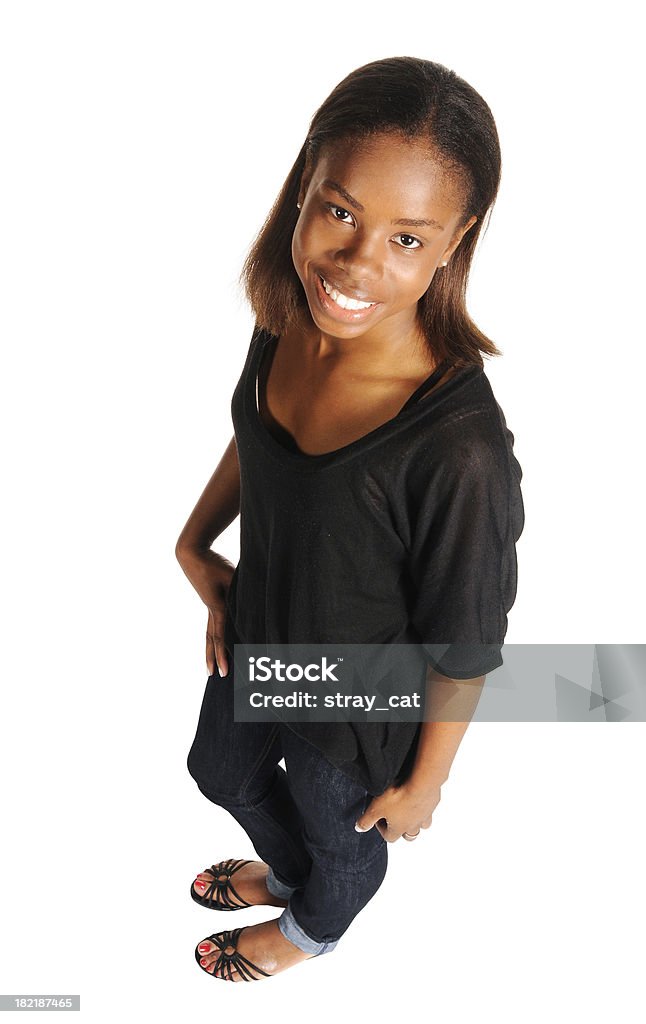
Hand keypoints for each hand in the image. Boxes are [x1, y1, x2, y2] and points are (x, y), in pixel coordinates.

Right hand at [176, 547, 234, 677]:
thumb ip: (240, 592)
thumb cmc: (214, 564)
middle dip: (213, 658)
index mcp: (218, 607)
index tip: (224, 671)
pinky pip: (212, 622)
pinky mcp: (209, 599)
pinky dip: (214, 633)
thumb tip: (254, 605)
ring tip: (209, 664)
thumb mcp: (232, 577)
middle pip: (211, 639)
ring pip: (209, 633)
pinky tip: (217, 638)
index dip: (222, 655)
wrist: (193, 553)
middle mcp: (211, 610)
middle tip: (213, 675)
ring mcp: (208, 605)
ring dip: (210, 649)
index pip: (220, 636)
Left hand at [354, 779, 441, 842]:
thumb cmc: (399, 796)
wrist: (422, 782)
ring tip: (407, 808)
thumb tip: (359, 828)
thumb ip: (366, 820)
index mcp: (399, 828)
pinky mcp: (433, 802)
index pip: (389, 837)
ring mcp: (425, 815)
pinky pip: (429, 809)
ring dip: (415, 820)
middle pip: (409, 836)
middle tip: (394, 816)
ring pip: (422, 825)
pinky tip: (418, 795)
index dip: (381, 828)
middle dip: (401, 829)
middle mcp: (414, 825)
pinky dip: (424, 806)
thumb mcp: (375, 808)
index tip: (377, 816)